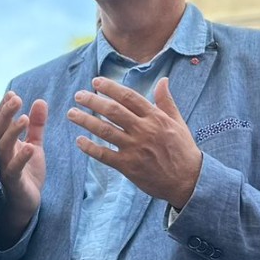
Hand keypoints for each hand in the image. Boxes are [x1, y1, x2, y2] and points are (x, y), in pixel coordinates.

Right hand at [0, 91, 46, 247]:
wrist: (28, 202)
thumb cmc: (28, 172)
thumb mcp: (35, 144)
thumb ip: (37, 125)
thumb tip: (40, 100)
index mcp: (5, 143)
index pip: (1, 122)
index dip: (4, 108)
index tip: (12, 93)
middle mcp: (1, 153)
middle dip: (5, 114)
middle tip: (16, 99)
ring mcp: (5, 167)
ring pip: (3, 147)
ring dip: (12, 132)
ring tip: (23, 118)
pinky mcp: (13, 181)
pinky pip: (14, 169)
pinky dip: (21, 158)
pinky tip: (29, 147)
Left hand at [67, 77, 201, 207]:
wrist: (188, 180)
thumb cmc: (183, 150)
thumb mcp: (178, 122)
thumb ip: (166, 101)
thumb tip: (163, 79)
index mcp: (155, 117)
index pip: (128, 96)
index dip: (110, 87)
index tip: (96, 82)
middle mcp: (143, 130)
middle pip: (112, 110)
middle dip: (92, 100)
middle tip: (78, 95)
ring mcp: (134, 148)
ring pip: (105, 130)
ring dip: (85, 120)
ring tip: (71, 113)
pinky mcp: (128, 166)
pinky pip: (104, 155)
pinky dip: (90, 148)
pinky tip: (79, 141)